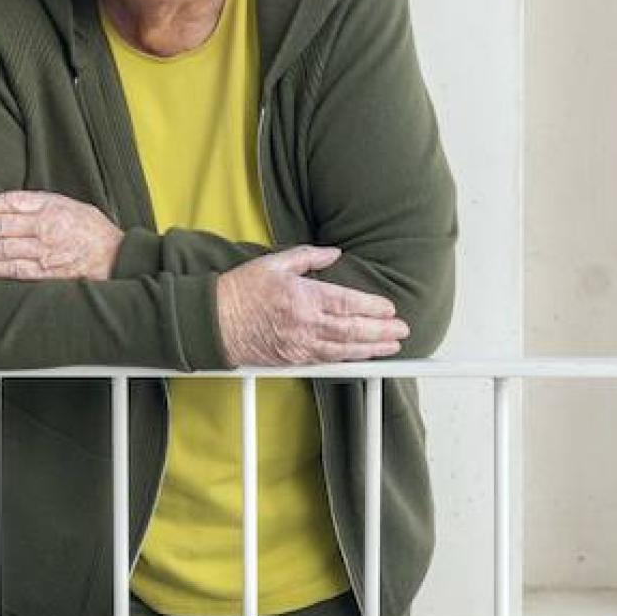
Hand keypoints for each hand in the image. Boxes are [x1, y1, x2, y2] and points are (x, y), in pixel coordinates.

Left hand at [0, 190, 122, 280]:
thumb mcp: (66, 204)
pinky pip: (14, 270)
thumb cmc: (89, 230)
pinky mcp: (47, 273)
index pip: (7, 203)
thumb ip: (35, 205)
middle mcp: (46, 227)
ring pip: (1, 250)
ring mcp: (46, 252)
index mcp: (49, 206)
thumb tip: (0, 208)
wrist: (117, 258)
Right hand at [215, 245, 408, 365]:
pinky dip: (349, 360)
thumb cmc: (240, 291)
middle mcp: (305, 323)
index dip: (372, 307)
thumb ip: (308, 256)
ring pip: (344, 350)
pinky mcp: (293, 359)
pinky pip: (327, 362)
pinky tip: (362, 357)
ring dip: (372, 349)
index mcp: (303, 297)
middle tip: (402, 330)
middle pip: (352, 330)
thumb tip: (334, 254)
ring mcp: (300, 344)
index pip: (347, 303)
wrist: (214, 322)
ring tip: (392, 346)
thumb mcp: (274, 262)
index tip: (389, 308)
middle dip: (381, 331)